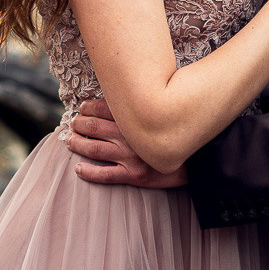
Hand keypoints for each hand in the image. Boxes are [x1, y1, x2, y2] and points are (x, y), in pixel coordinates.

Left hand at [65, 99, 186, 187]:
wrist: (199, 160)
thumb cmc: (177, 133)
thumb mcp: (160, 113)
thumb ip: (141, 106)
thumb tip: (120, 95)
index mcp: (136, 118)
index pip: (103, 108)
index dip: (87, 108)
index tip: (81, 109)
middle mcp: (131, 135)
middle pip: (93, 128)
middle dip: (78, 125)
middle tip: (71, 125)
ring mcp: (131, 156)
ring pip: (94, 149)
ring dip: (77, 144)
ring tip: (69, 141)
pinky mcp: (135, 175)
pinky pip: (106, 175)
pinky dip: (89, 172)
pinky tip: (78, 169)